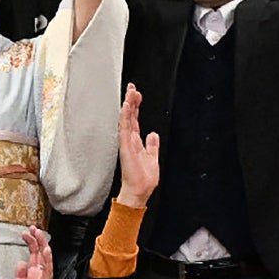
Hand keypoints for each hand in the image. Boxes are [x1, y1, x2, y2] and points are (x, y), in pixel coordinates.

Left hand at [12, 226, 56, 278]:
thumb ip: (19, 275)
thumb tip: (20, 263)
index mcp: (32, 275)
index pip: (33, 254)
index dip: (30, 242)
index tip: (26, 233)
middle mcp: (39, 275)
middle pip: (40, 253)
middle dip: (37, 239)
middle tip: (34, 228)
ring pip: (45, 259)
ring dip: (43, 246)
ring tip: (40, 235)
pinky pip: (47, 272)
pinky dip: (47, 261)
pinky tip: (46, 252)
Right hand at [116, 85, 158, 207]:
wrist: (139, 191)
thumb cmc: (143, 179)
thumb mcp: (152, 158)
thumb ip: (152, 145)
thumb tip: (153, 134)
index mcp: (135, 143)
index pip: (134, 120)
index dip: (135, 107)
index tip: (136, 95)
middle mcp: (130, 140)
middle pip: (130, 117)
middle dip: (131, 101)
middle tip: (132, 87)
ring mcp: (127, 143)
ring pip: (126, 119)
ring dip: (128, 105)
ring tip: (130, 92)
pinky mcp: (126, 147)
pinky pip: (125, 128)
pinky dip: (125, 117)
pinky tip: (126, 107)